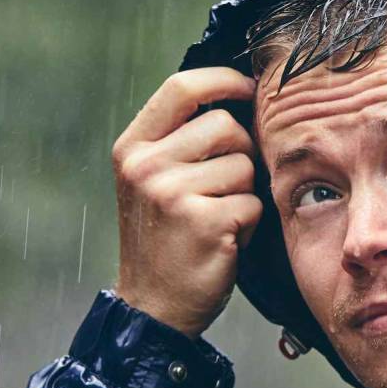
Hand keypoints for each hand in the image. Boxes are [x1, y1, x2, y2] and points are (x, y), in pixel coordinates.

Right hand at [111, 68, 263, 338]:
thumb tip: (238, 94)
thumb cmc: (164, 239)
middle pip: (225, 125)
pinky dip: (250, 224)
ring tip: (220, 218)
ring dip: (245, 192)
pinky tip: (226, 241)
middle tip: (225, 189)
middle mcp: (146, 166)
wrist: (153, 306)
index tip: (248, 89)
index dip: (223, 80)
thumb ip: (180, 139)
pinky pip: (254, 203)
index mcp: (132, 148)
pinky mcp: (204, 222)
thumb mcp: (153, 181)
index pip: (181, 87)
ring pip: (245, 165)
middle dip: (240, 153)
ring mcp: (172, 193)